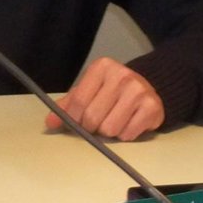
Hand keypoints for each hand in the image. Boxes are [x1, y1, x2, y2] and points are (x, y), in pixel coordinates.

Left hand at [44, 56, 164, 140]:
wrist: (147, 88)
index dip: (73, 118)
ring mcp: (138, 91)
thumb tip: (50, 123)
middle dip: (90, 127)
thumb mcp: (89, 90)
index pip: (79, 100)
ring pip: (110, 129)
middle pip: (93, 117)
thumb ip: (68, 105)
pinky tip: (128, 123)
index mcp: (101, 67)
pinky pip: (128, 134)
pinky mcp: (152, 107)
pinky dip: (124, 135)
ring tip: (113, 121)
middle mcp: (121, 76)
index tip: (76, 123)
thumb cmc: (111, 91)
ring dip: (108, 132)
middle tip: (96, 124)